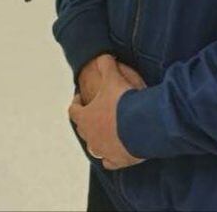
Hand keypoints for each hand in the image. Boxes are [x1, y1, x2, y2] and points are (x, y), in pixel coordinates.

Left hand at [69, 56, 144, 170]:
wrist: (143, 124)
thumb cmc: (124, 101)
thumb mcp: (113, 77)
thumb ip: (106, 65)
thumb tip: (104, 55)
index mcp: (85, 117)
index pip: (73, 110)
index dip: (77, 103)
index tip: (81, 98)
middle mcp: (90, 136)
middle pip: (82, 129)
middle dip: (87, 120)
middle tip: (96, 112)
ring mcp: (103, 150)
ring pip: (94, 147)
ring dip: (98, 139)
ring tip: (106, 131)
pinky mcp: (118, 160)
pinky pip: (109, 162)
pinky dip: (110, 157)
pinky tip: (115, 151)